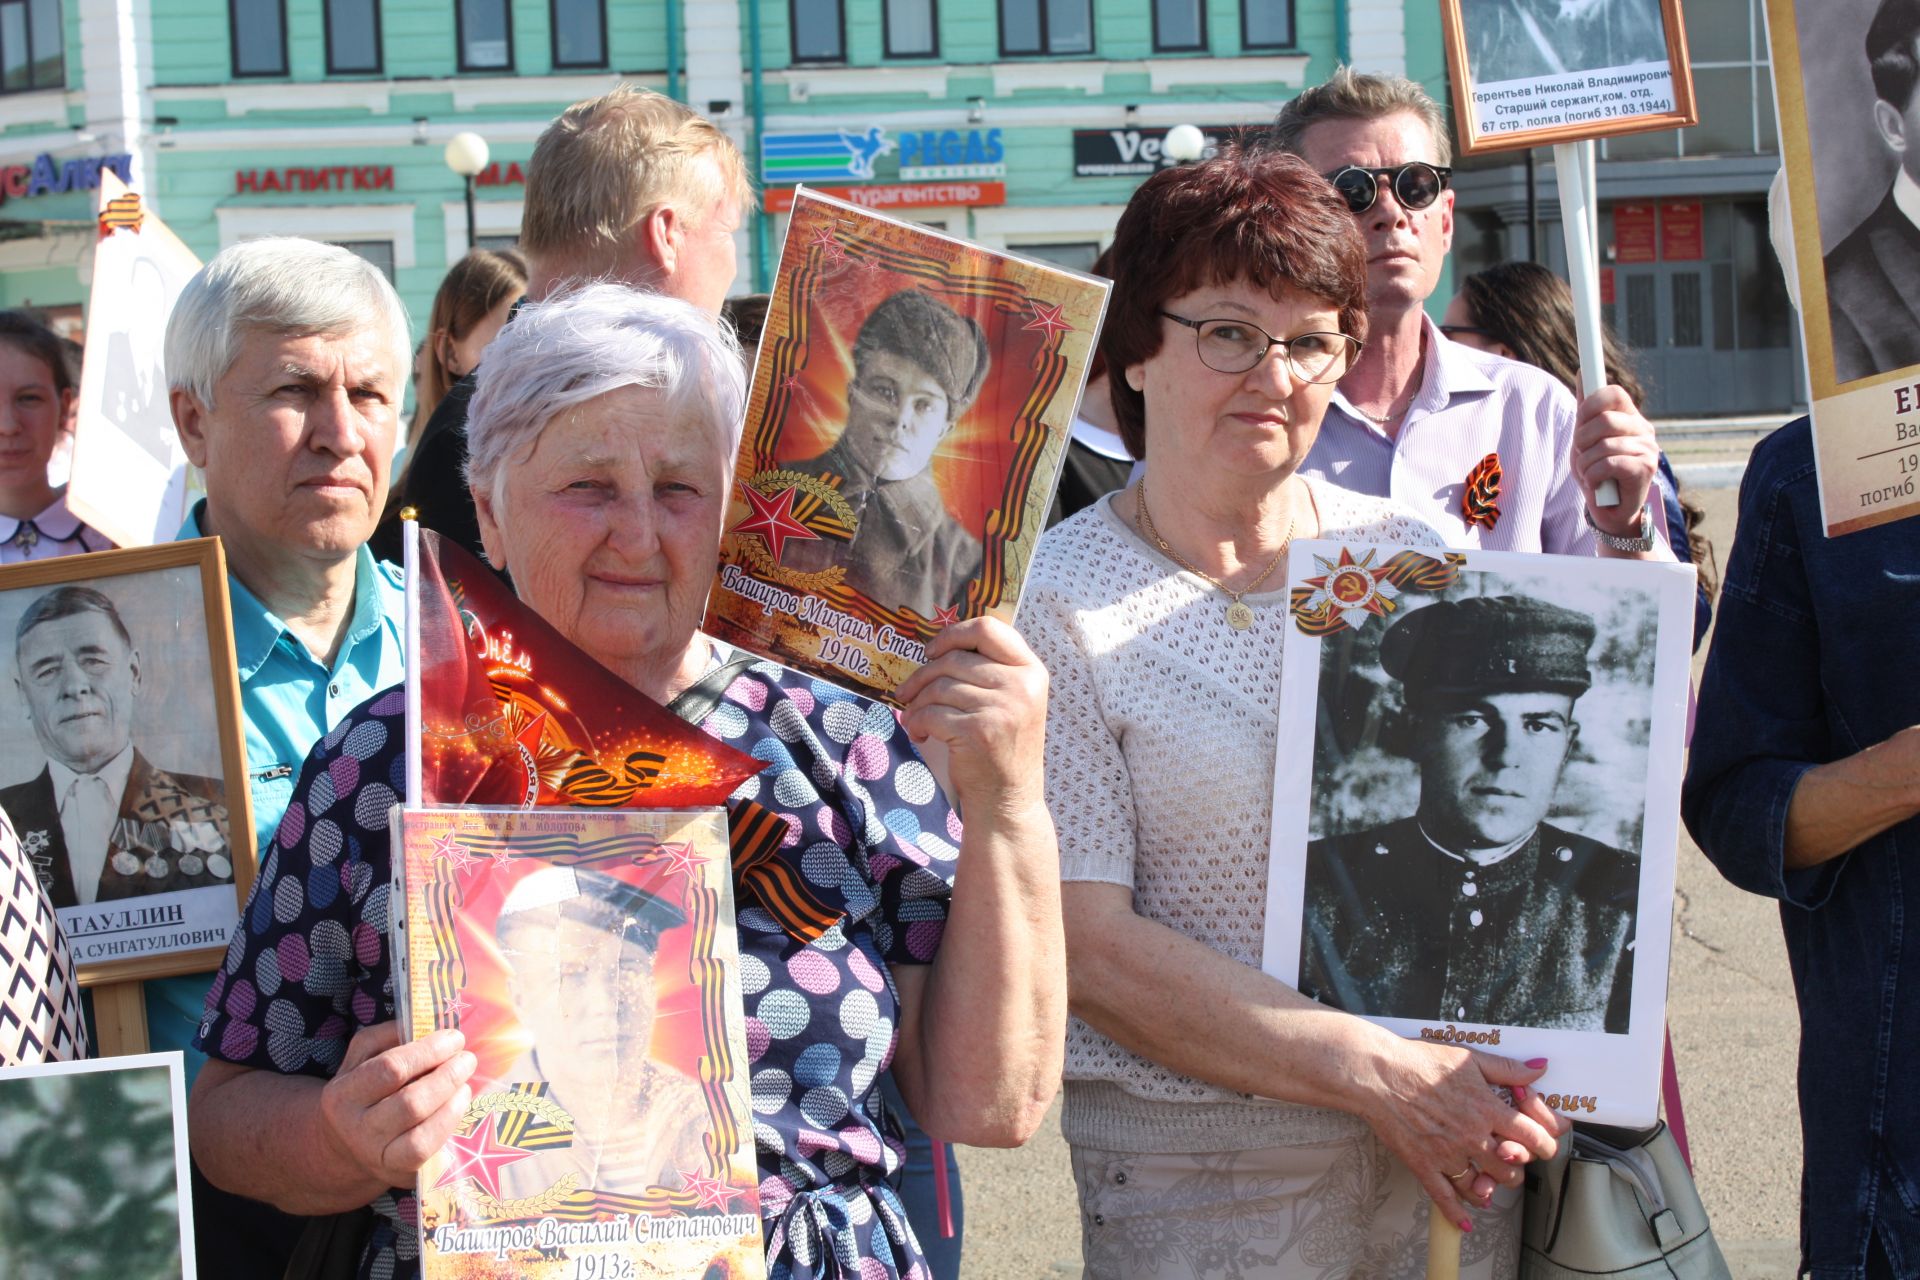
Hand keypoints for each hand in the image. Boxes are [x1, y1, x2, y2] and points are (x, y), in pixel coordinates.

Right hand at [317, 1023, 476, 1190]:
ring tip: (465, 1083)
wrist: (346, 1145)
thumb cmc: (364, 1089)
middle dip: (447, 1076)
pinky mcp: (399, 1175)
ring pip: (421, 1136)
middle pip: (411, 1103)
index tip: (454, 1038)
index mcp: (342, 1095)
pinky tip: (459, 1105)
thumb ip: (387, 1035)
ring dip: (452, 1104)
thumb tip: (426, 1020)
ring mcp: (377, 1158)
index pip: (390, 1070)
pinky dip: (450, 1126)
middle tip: (467, 1059)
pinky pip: (430, 1155)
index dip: (428, 1051)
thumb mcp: (362, 1057)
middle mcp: (356, 1130)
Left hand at [894, 617, 1047, 819]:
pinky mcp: (978, 731)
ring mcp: (1002, 708)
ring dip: (917, 703)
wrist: (1007, 798)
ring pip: (939, 687)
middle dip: (922, 676)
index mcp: (1031, 670)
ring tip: (914, 719)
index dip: (953, 635)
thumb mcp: (1011, 700)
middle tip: (906, 693)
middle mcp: (1022, 685)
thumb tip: (936, 646)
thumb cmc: (1001, 746)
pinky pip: (931, 713)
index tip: (931, 652)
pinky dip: (917, 723)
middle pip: (954, 659)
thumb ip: (989, 669)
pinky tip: (920, 735)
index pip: (988, 628)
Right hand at [1354, 1040, 1569, 1230]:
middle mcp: (1471, 1136)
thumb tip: (1539, 1067)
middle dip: (1519, 1166)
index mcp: (1486, 1109)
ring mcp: (1447, 1154)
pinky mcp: (1424, 1165)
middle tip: (1514, 1158)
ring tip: (1491, 1179)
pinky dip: (1457, 1213)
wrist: (1376, 1074)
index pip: (1533, 1137)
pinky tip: (1465, 1221)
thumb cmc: (1418, 1061)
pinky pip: (1444, 1197)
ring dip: (1493, 1187)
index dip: (1547, 1142)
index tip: (1546, 1143)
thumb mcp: (1469, 1058)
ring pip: (1483, 1187)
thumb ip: (1507, 1068)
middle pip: (1512, 1168)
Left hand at [1571, 385, 1660, 535]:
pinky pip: (1606, 464)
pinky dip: (1592, 477)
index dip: (1590, 404)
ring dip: (1585, 463)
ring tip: (1590, 473)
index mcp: (1630, 417)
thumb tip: (1583, 372)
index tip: (1581, 419)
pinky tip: (1597, 484)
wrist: (1609, 511)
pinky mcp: (1644, 469)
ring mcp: (1647, 449)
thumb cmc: (1597, 472)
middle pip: (1604, 419)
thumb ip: (1586, 408)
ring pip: (1602, 445)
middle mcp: (1643, 429)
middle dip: (1582, 439)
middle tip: (1582, 455)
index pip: (1613, 392)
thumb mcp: (1586, 438)